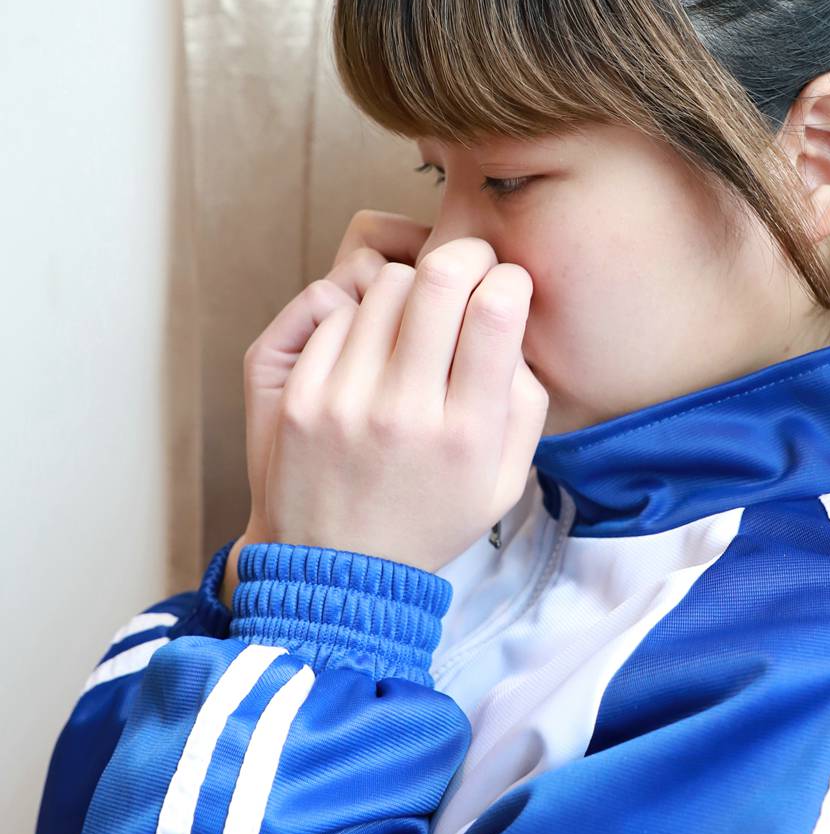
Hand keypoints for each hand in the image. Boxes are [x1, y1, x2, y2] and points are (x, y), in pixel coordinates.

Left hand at [257, 236, 547, 572]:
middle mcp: (407, 413)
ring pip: (386, 284)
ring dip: (410, 286)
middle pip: (440, 279)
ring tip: (415, 319)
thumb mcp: (505, 482)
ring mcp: (346, 402)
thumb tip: (513, 319)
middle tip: (466, 269)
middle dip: (462, 257)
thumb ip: (525, 401)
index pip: (497, 310)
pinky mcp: (300, 397)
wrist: (338, 575)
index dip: (508, 279)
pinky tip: (370, 348)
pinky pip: (336, 311)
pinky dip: (361, 315)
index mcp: (469, 434)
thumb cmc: (431, 518)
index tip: (504, 287)